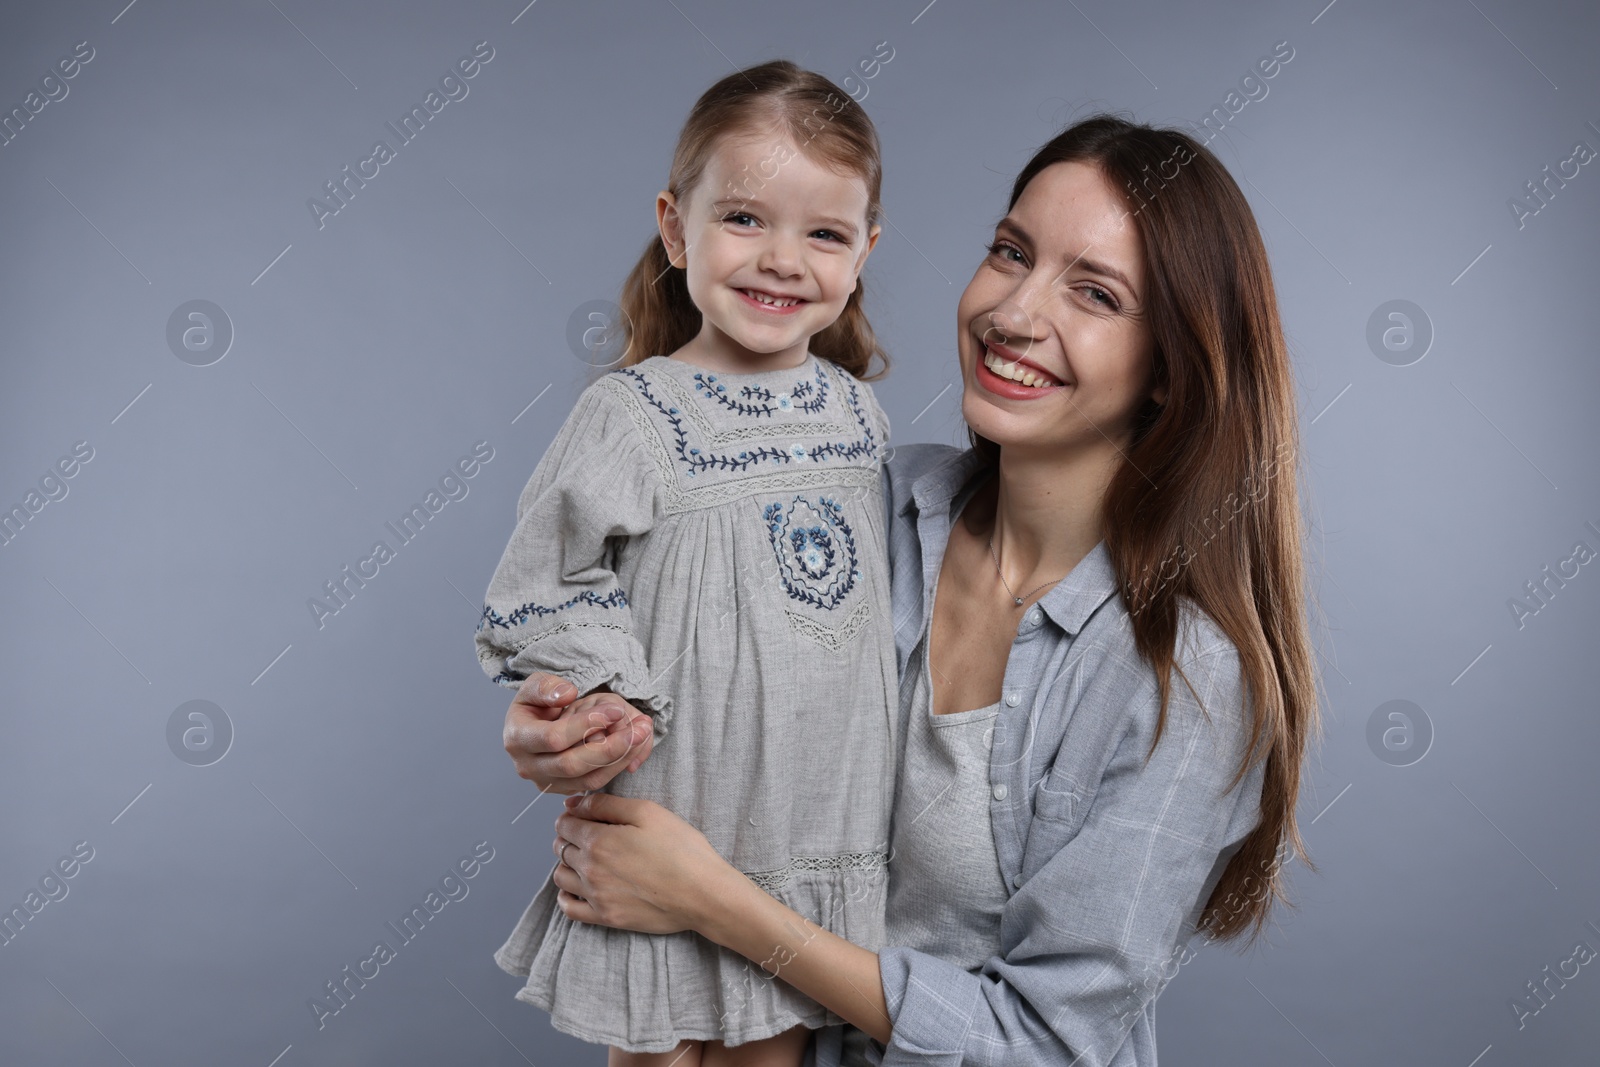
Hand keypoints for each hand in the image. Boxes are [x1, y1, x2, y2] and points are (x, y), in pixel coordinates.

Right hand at [502, 673, 654, 793]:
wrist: (535, 725)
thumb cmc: (537, 703)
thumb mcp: (534, 685)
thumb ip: (546, 686)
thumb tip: (567, 695)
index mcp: (518, 739)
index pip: (553, 738)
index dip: (585, 725)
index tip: (615, 709)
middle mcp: (529, 767)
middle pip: (572, 765)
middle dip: (610, 747)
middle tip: (639, 728)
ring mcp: (547, 782)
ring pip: (588, 779)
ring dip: (621, 758)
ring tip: (643, 735)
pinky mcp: (566, 788)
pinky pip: (596, 783)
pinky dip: (618, 766)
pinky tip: (635, 747)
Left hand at [551, 792, 732, 935]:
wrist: (702, 893)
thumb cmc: (681, 849)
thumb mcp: (648, 812)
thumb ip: (606, 804)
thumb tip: (574, 803)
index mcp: (598, 840)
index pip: (564, 824)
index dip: (571, 815)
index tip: (583, 815)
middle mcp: (590, 869)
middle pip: (561, 848)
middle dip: (569, 836)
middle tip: (590, 833)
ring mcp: (596, 896)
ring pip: (560, 876)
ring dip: (567, 863)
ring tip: (587, 858)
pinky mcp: (606, 918)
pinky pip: (568, 909)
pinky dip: (566, 895)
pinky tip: (578, 887)